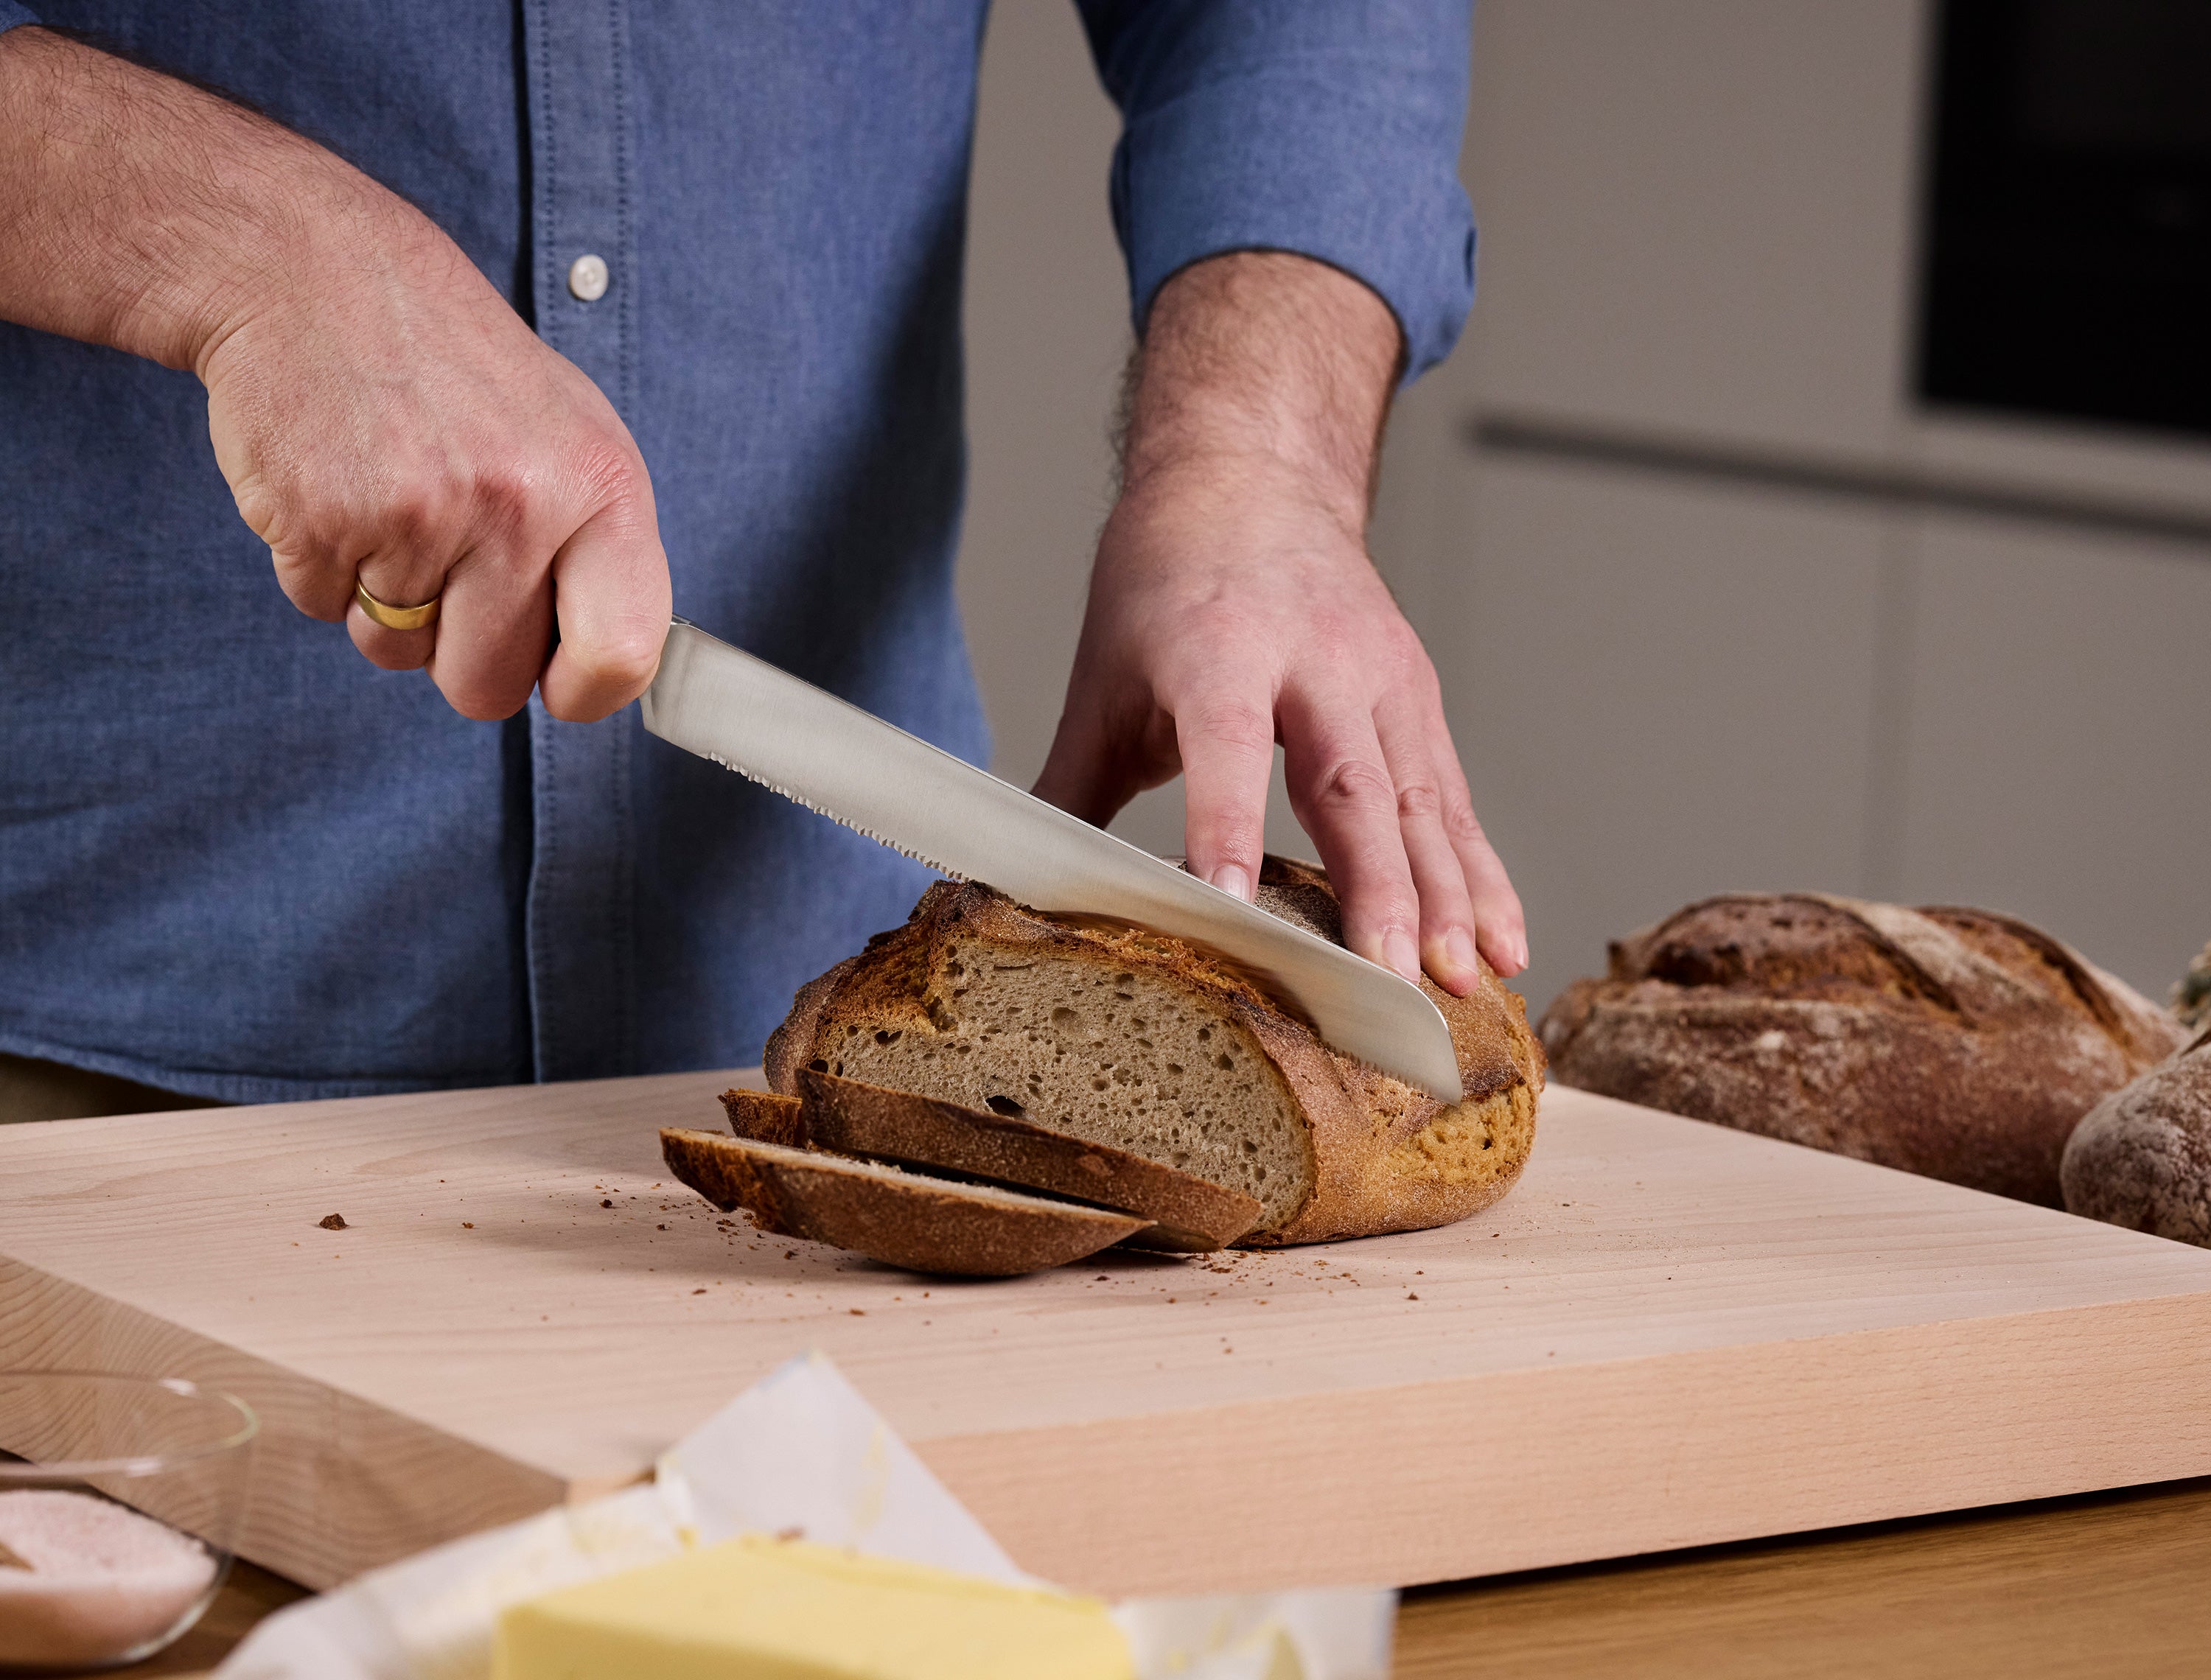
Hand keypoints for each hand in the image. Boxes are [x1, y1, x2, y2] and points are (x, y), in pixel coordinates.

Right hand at [0, 27, 666, 721]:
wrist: (314, 272)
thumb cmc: (455, 369)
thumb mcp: (571, 437)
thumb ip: (598, 552)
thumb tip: (607, 669)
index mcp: (603, 488)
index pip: (622, 656)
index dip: (581, 690)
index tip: (556, 681)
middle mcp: (522, 507)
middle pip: (489, 689)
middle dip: (458, 651)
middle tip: (445, 560)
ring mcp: (420, 517)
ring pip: (396, 653)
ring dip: (383, 603)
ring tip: (390, 500)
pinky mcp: (323, 521)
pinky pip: (322, 609)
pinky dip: (321, 564)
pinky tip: (337, 482)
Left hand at [1033, 254, 1525, 992]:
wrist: (1252, 477)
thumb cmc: (1164, 584)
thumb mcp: (1104, 679)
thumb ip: (1066, 792)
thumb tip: (1005, 893)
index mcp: (1218, 647)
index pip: (1225, 747)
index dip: (1224, 828)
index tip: (1229, 910)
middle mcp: (1314, 659)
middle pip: (1350, 783)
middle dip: (1376, 891)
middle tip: (1385, 980)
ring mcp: (1381, 678)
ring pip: (1420, 800)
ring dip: (1448, 899)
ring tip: (1463, 983)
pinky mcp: (1419, 700)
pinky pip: (1454, 801)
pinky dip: (1482, 876)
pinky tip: (1501, 946)